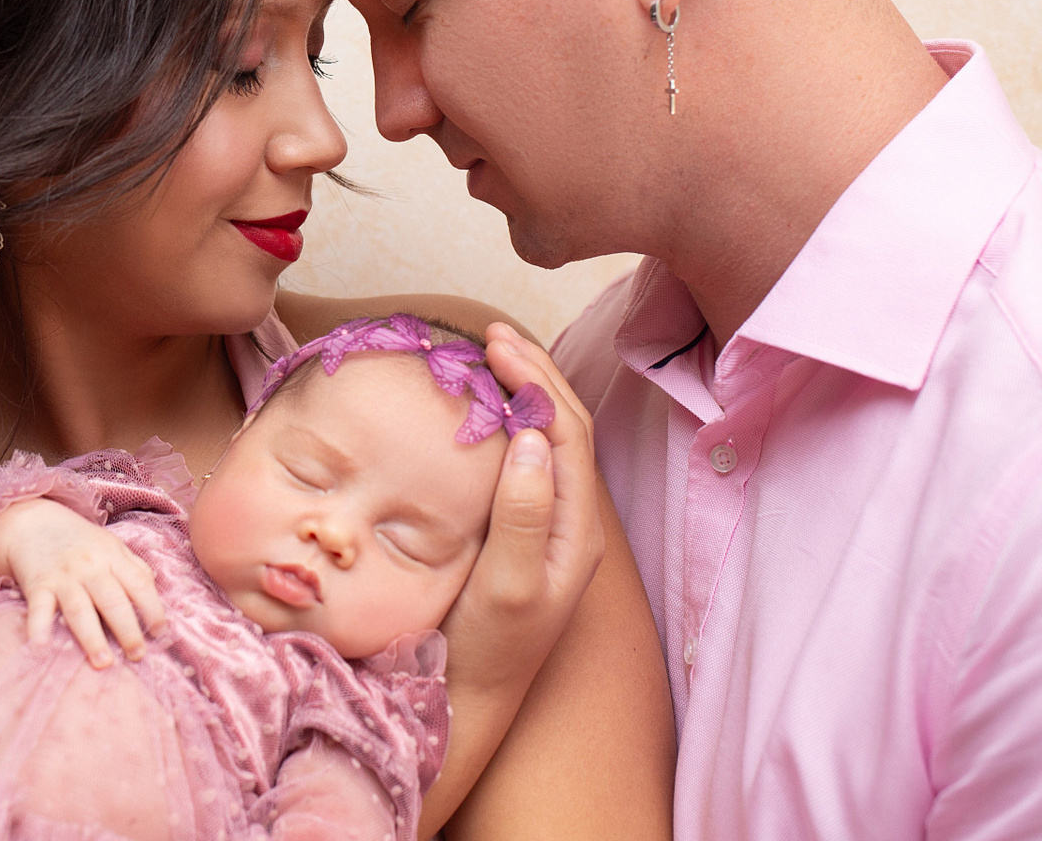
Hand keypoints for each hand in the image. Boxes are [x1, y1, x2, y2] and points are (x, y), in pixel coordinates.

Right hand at [0, 498, 167, 666]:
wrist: (34, 522)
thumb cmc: (79, 541)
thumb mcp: (111, 545)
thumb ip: (133, 567)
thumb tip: (154, 592)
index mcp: (113, 556)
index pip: (140, 584)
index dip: (153, 609)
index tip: (160, 633)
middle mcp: (90, 566)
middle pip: (113, 600)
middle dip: (128, 630)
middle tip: (137, 655)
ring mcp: (63, 576)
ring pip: (80, 609)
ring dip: (92, 638)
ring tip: (103, 662)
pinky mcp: (37, 585)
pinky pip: (39, 608)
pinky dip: (39, 627)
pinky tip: (43, 647)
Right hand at [445, 323, 605, 696]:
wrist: (463, 706)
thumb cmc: (482, 653)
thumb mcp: (506, 587)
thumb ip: (524, 515)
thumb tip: (534, 438)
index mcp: (578, 530)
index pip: (568, 432)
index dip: (537, 379)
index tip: (496, 343)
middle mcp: (571, 525)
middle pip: (564, 429)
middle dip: (534, 373)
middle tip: (491, 333)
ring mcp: (547, 531)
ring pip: (546, 443)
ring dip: (522, 394)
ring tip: (487, 357)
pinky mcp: (519, 537)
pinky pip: (522, 464)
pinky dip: (504, 425)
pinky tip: (477, 412)